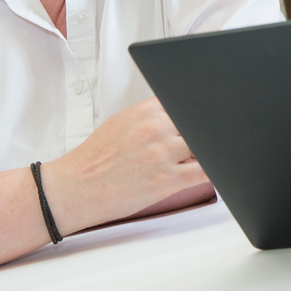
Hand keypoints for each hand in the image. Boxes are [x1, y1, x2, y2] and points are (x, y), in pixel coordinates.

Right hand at [39, 97, 207, 233]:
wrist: (74, 189)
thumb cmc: (96, 158)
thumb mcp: (122, 122)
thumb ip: (152, 114)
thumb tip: (178, 110)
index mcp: (146, 112)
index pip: (186, 101)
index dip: (200, 110)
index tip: (209, 113)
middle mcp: (157, 129)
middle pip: (198, 122)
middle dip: (203, 130)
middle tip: (204, 136)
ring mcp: (163, 154)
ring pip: (204, 144)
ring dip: (206, 150)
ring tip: (203, 154)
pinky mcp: (166, 180)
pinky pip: (205, 171)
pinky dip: (215, 169)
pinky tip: (216, 169)